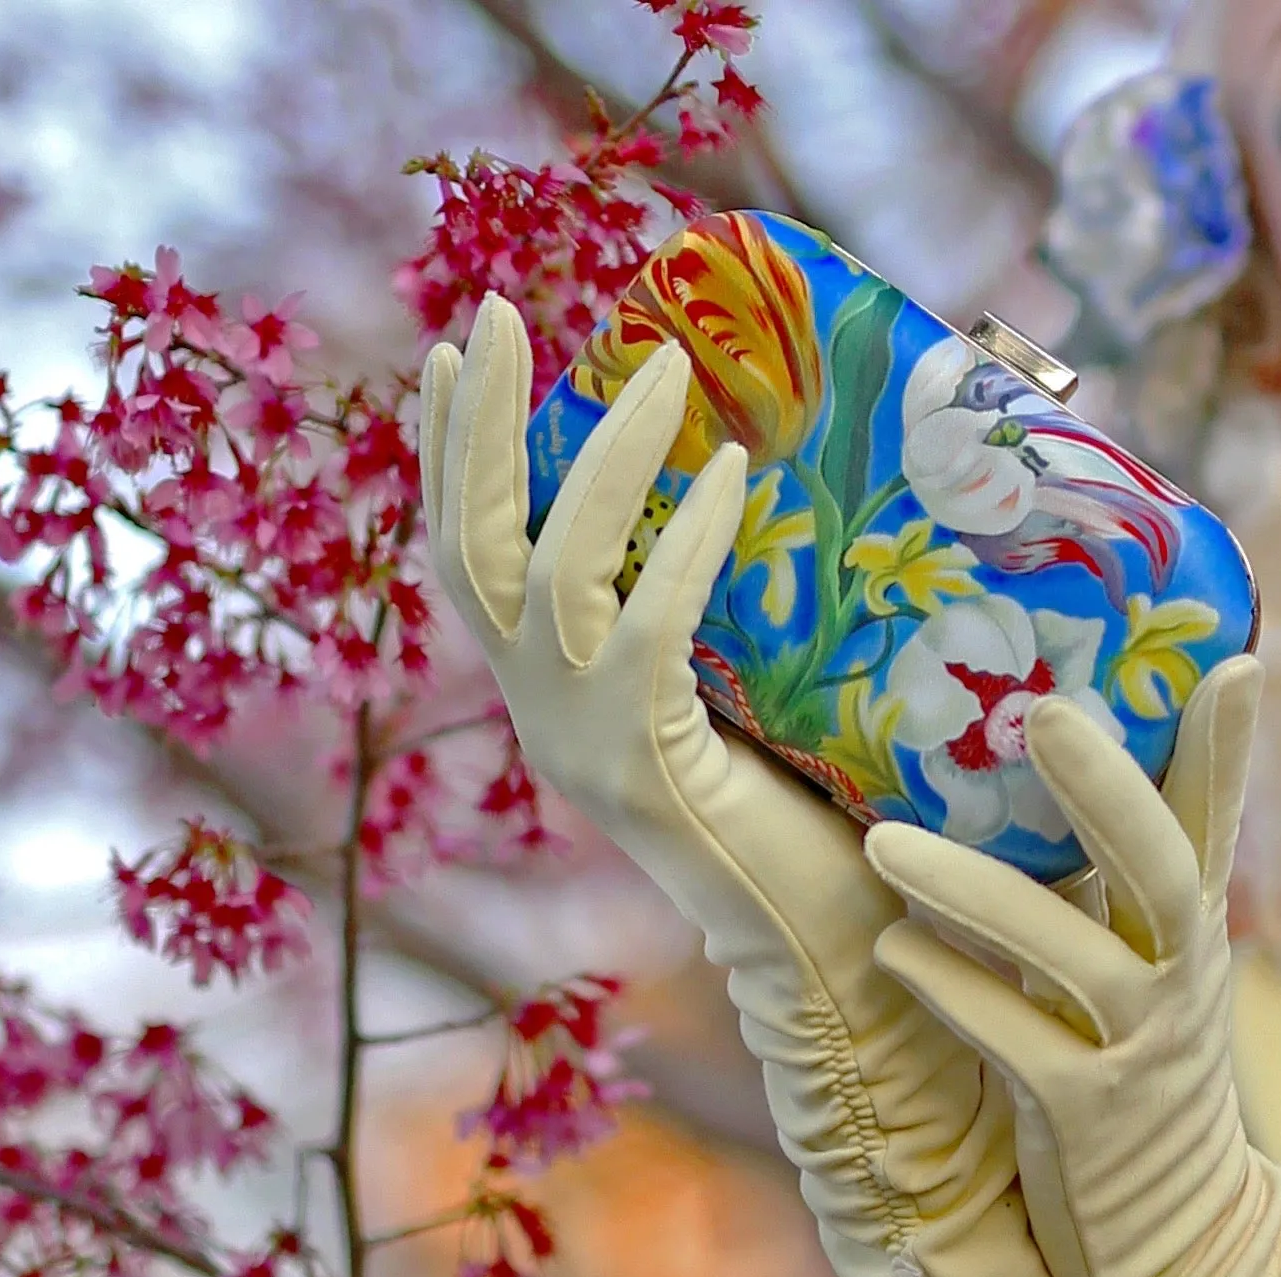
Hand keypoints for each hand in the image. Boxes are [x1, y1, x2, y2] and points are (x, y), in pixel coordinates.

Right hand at [418, 293, 1049, 1276]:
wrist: (832, 958)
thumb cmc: (814, 822)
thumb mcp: (745, 694)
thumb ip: (715, 612)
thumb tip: (752, 478)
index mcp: (554, 701)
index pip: (469, 564)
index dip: (448, 458)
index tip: (450, 354)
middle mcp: (544, 721)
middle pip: (468, 552)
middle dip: (474, 427)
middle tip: (494, 313)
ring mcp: (583, 748)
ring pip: (544, 575)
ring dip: (599, 460)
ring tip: (662, 367)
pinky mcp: (647, 772)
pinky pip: (647, 636)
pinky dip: (684, 550)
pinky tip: (727, 478)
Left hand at [866, 658, 1280, 1276]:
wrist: (1169, 1243)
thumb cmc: (1122, 1085)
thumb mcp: (1129, 979)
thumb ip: (1093, 893)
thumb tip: (1030, 788)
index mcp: (1187, 937)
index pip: (1212, 821)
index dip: (1224, 744)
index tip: (1233, 655)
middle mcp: (1177, 982)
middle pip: (1163, 867)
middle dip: (1107, 788)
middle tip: (1044, 711)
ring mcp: (1136, 1053)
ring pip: (1072, 956)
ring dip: (976, 894)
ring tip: (884, 845)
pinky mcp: (1083, 1121)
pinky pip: (1017, 1044)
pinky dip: (956, 994)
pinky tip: (893, 953)